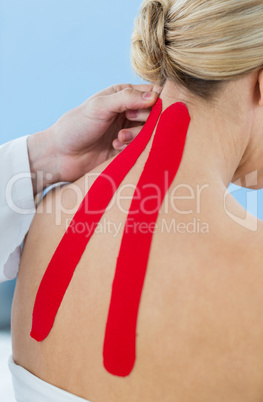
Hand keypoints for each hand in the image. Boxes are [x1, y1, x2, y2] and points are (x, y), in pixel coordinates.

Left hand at [27, 84, 159, 194]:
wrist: (61, 156)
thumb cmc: (76, 126)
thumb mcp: (100, 106)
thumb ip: (126, 98)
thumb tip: (154, 97)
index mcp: (122, 95)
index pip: (152, 93)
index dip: (155, 100)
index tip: (144, 108)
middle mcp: (128, 112)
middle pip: (156, 113)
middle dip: (145, 119)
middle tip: (127, 121)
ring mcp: (129, 131)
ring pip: (150, 132)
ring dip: (137, 135)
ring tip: (118, 139)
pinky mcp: (127, 150)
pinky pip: (142, 147)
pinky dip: (132, 147)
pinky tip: (115, 147)